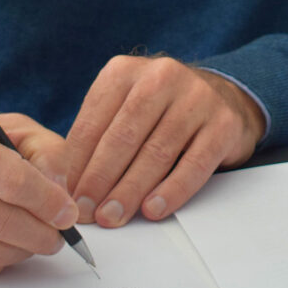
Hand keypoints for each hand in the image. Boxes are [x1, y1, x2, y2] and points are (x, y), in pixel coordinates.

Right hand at [0, 112, 78, 279]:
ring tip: (34, 239)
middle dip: (40, 234)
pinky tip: (0, 245)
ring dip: (21, 251)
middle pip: (1, 221)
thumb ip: (45, 151)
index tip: (68, 214)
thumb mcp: (8, 129)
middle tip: (58, 236)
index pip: (12, 180)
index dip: (48, 202)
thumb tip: (61, 194)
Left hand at [66, 55, 264, 228]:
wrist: (222, 97)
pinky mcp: (224, 123)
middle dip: (99, 180)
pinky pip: (194, 163)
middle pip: (123, 136)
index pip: (93, 122)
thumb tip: (65, 185)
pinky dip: (172, 190)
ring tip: (113, 217)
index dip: (76, 164)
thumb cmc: (159, 111)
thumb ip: (97, 137)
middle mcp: (161, 76)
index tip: (64, 197)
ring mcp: (196, 97)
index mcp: (125, 71)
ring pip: (157, 151)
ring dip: (130, 190)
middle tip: (85, 213)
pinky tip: (153, 209)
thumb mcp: (123, 107)